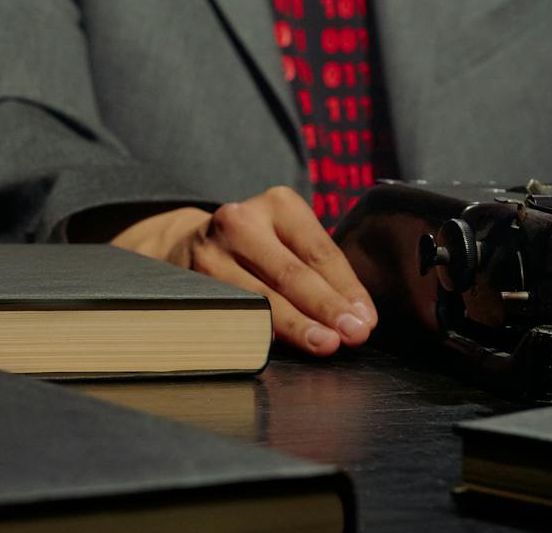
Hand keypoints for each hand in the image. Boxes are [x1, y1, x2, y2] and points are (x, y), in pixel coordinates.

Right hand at [109, 187, 377, 355]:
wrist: (186, 245)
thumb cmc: (256, 249)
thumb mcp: (288, 241)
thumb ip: (319, 270)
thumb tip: (358, 314)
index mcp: (278, 205)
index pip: (320, 250)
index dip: (346, 288)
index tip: (366, 319)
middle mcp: (241, 221)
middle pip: (292, 272)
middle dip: (327, 307)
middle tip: (354, 334)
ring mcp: (212, 251)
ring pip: (260, 296)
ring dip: (296, 324)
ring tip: (324, 344)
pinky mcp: (191, 280)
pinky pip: (231, 311)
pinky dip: (257, 331)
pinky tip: (276, 346)